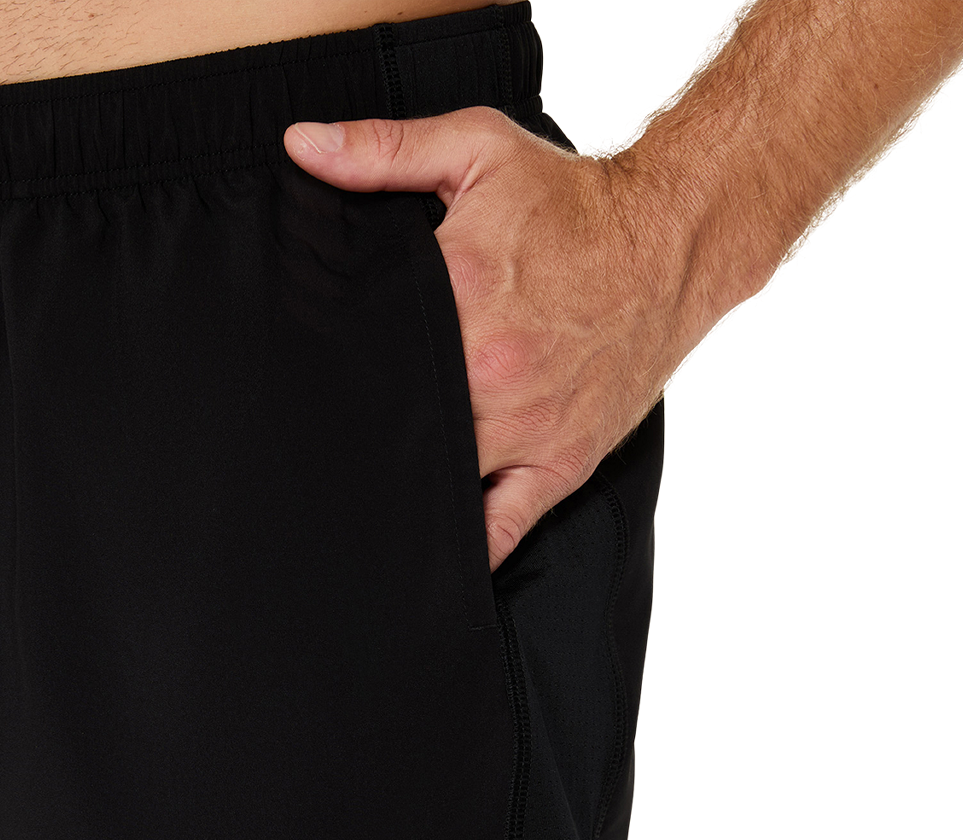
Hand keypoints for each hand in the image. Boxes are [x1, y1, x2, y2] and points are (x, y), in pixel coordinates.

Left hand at [283, 107, 702, 570]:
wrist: (673, 241)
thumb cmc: (573, 203)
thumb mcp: (478, 150)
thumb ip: (383, 152)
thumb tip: (301, 148)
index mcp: (456, 300)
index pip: (365, 359)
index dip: (320, 383)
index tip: (289, 401)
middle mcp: (486, 374)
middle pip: (395, 428)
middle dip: (350, 446)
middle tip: (301, 470)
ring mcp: (525, 428)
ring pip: (437, 486)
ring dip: (395, 498)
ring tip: (345, 520)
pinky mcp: (560, 461)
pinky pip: (503, 528)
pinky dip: (465, 554)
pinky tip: (424, 568)